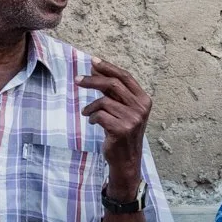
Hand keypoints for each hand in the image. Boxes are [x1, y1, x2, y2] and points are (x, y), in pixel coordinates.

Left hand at [78, 60, 150, 192]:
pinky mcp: (121, 129)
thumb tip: (96, 69)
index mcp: (144, 100)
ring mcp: (132, 119)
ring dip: (91, 107)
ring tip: (87, 113)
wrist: (126, 160)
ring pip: (103, 102)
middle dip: (93, 80)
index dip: (108, 67)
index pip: (125, 77)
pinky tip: (94, 123)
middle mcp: (141, 108)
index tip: (93, 61)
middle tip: (77, 80)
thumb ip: (113, 92)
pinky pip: (100, 115)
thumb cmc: (122, 133)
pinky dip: (92, 118)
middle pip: (113, 85)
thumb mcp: (123, 110)